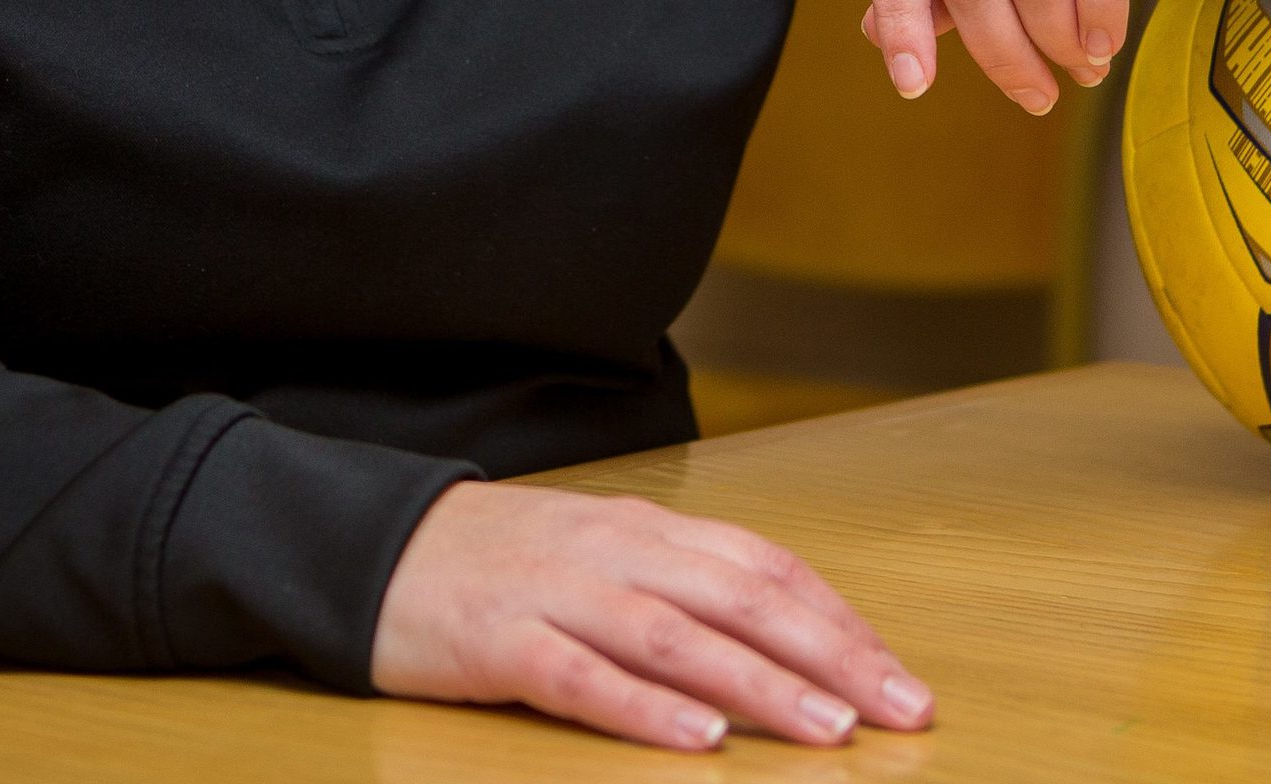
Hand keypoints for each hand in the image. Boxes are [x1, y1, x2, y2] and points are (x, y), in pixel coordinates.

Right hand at [371, 480, 933, 751]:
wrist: (372, 545)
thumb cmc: (500, 562)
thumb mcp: (602, 554)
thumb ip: (682, 585)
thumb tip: (786, 635)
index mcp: (646, 530)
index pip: (764, 568)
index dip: (838, 621)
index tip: (898, 676)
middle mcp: (613, 553)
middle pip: (740, 600)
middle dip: (830, 656)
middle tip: (898, 710)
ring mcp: (555, 594)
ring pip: (675, 637)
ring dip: (759, 684)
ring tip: (825, 730)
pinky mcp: (498, 640)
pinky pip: (581, 677)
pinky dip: (643, 708)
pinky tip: (697, 739)